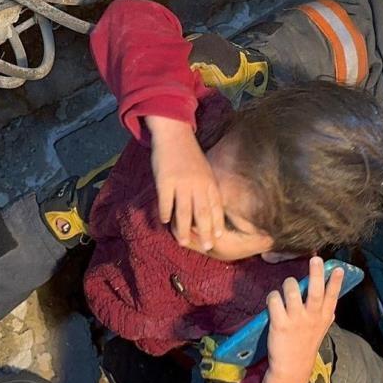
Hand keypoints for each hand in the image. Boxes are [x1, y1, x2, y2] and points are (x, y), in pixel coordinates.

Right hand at [146, 115, 223, 249]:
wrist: (174, 134)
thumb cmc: (189, 155)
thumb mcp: (204, 170)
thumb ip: (206, 188)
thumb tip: (208, 210)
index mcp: (209, 181)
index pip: (216, 206)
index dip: (217, 222)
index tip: (218, 237)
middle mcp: (197, 183)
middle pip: (203, 212)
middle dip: (205, 232)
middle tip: (206, 247)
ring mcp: (181, 183)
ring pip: (184, 211)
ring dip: (184, 229)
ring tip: (183, 242)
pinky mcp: (165, 180)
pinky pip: (165, 202)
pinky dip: (165, 213)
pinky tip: (164, 222)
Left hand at [266, 257, 343, 382]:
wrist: (291, 369)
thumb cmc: (305, 347)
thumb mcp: (320, 332)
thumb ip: (326, 318)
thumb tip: (332, 309)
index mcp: (323, 318)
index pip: (332, 296)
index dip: (336, 282)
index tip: (338, 268)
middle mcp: (312, 316)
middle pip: (316, 290)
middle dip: (316, 272)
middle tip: (315, 258)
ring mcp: (296, 319)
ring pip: (291, 289)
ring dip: (287, 284)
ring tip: (286, 289)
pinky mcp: (280, 323)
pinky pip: (274, 299)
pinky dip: (272, 297)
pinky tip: (273, 302)